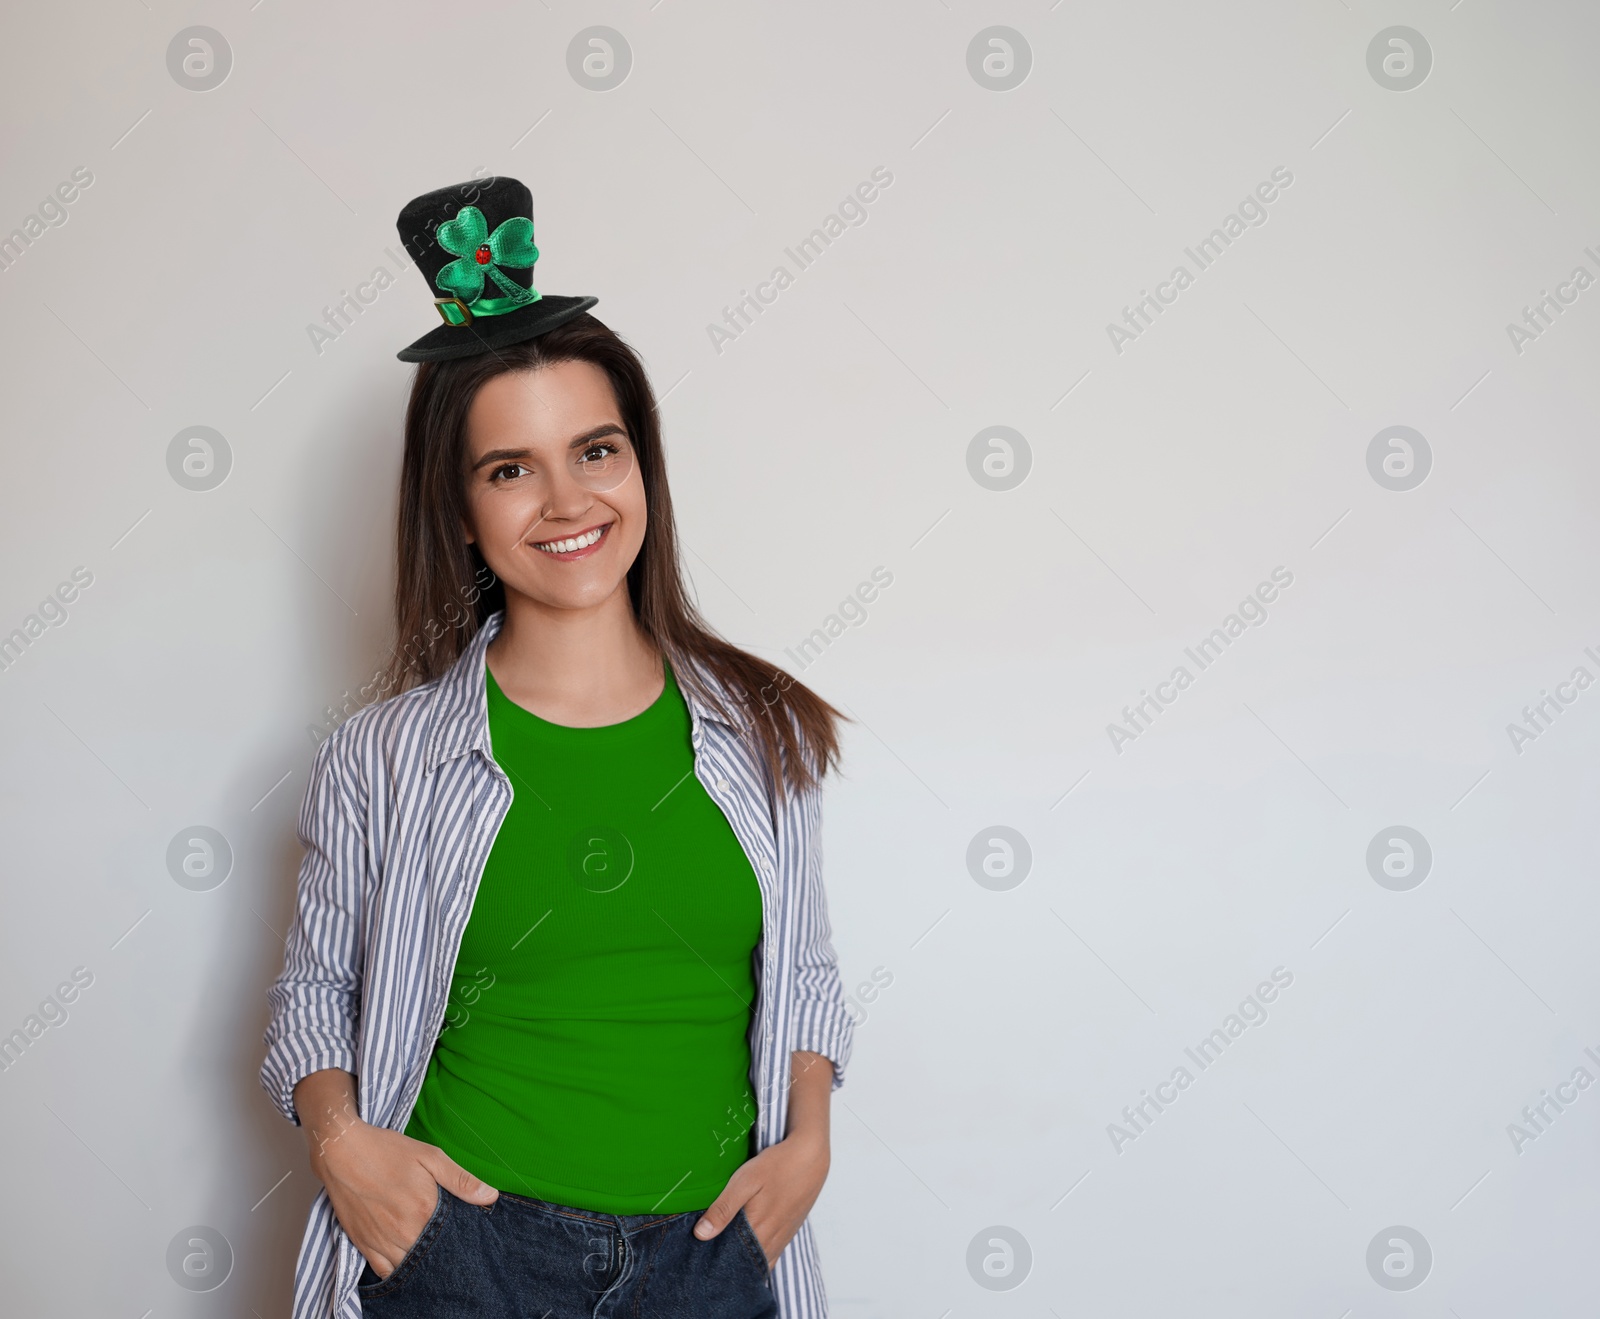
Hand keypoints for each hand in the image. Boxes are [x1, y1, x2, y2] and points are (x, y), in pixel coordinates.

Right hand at [295, 1070, 498, 1279]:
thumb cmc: (386, 1150)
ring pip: (408, 1266)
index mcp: (423, 1210)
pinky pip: (383, 1271)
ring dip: (420, 1260)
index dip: (460, 1237)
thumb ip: (461, 1179)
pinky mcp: (362, 1244)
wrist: (341, 1151)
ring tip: (426, 1246)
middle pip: (431, 1255)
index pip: (452, 1238)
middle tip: (445, 1238)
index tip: (464, 1232)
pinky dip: (396, 1268)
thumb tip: (490, 1197)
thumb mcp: (430, 1156)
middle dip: (441, 1250)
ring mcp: (381, 1241)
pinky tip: (404, 1256)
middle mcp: (403, 1231)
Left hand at [692, 1131, 829, 1266]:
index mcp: (758, 1231)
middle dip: (727, 1263)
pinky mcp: (788, 1231)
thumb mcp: (745, 1180)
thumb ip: (724, 1208)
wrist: (810, 1157)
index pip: (732, 1261)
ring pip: (759, 1261)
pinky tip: (748, 1245)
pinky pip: (770, 1254)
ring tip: (725, 1251)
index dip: (716, 1261)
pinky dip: (757, 1255)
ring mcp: (782, 1238)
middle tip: (708, 1254)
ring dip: (743, 1260)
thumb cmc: (777, 1165)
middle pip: (745, 1264)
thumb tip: (701, 1234)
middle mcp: (772, 1241)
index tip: (700, 1256)